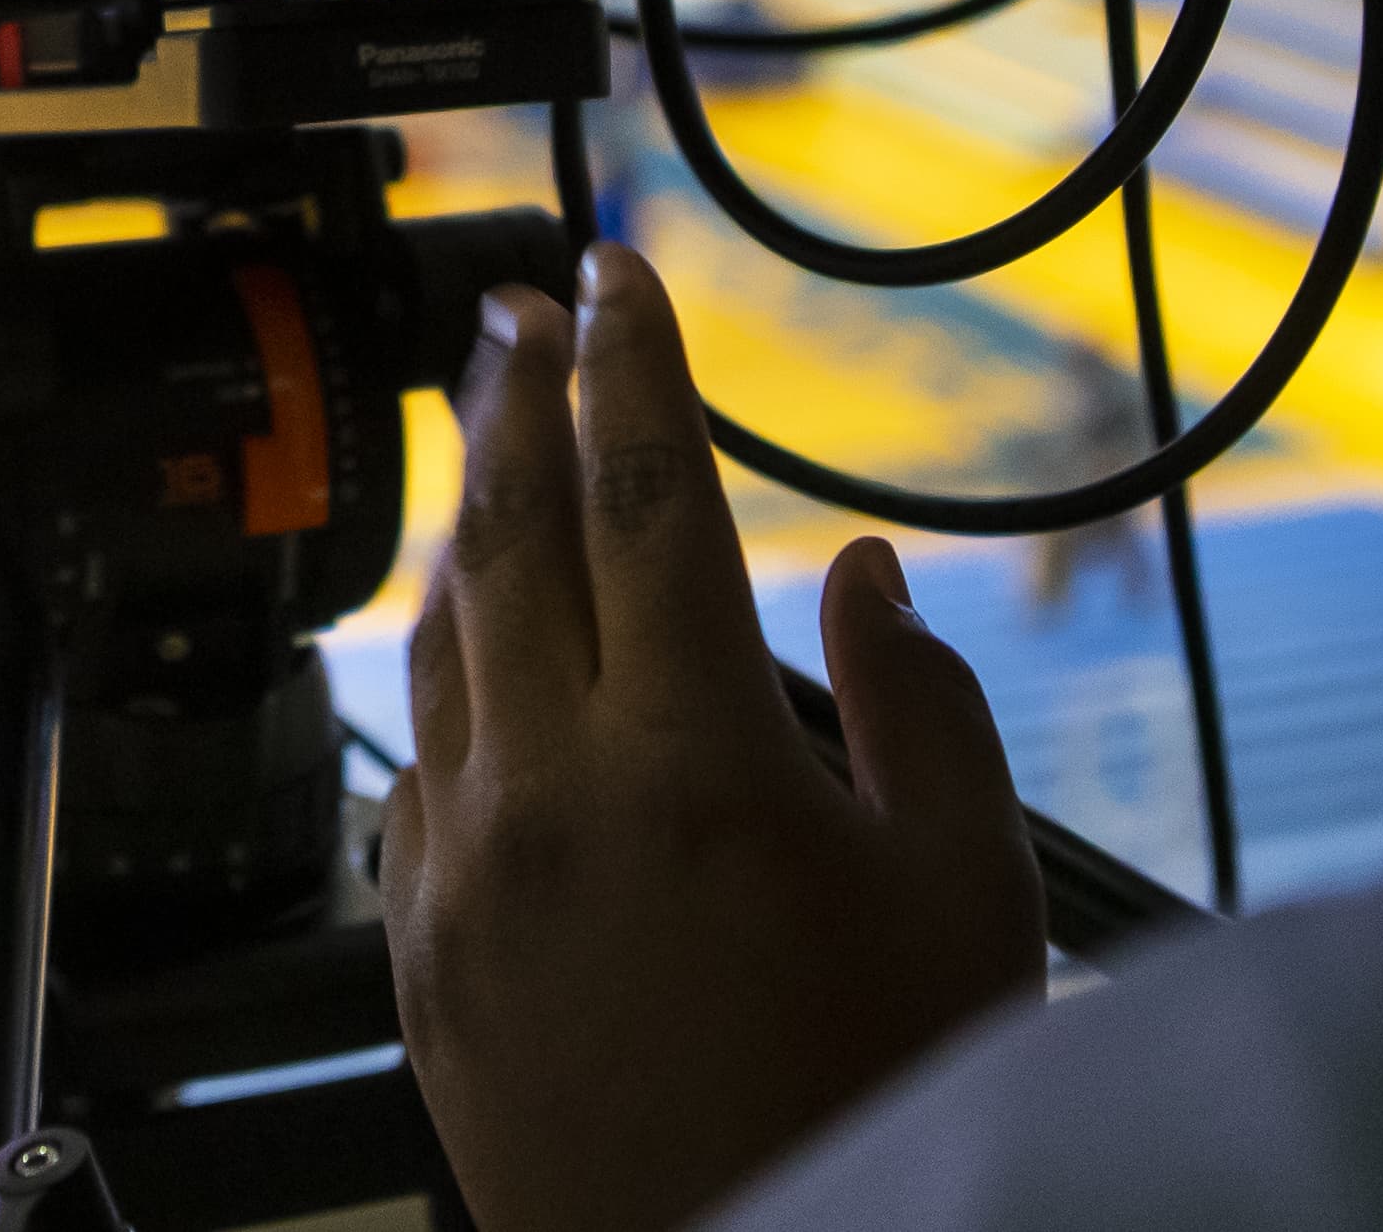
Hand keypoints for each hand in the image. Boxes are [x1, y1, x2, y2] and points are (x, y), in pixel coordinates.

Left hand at [383, 242, 1044, 1231]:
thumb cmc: (872, 1107)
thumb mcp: (966, 899)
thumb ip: (924, 713)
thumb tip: (867, 582)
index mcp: (694, 759)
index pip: (647, 492)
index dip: (632, 362)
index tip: (616, 275)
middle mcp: (551, 793)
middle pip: (515, 532)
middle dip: (517, 396)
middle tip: (517, 308)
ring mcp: (465, 869)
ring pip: (448, 635)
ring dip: (475, 521)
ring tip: (500, 446)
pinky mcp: (418, 945)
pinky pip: (416, 758)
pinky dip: (447, 666)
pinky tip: (473, 641)